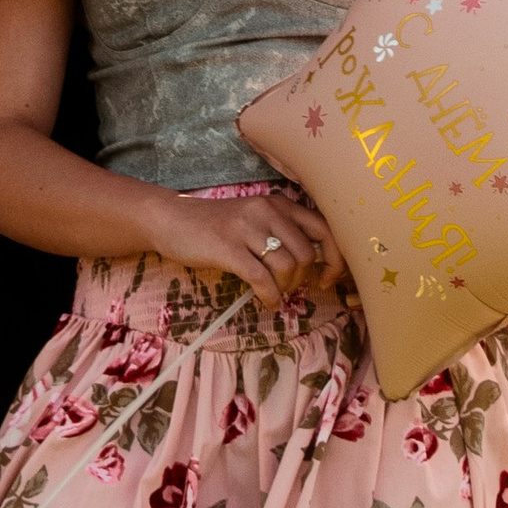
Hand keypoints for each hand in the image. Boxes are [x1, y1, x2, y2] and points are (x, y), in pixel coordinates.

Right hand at [143, 188, 346, 313]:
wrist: (172, 219)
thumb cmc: (217, 226)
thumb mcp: (256, 220)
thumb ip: (284, 234)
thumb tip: (316, 267)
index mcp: (279, 204)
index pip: (325, 229)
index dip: (334, 259)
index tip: (325, 279)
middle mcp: (268, 210)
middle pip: (307, 254)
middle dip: (302, 279)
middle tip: (288, 288)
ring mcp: (247, 228)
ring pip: (287, 267)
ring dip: (285, 288)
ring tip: (274, 293)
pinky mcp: (228, 247)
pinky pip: (262, 278)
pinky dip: (270, 297)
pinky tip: (267, 303)